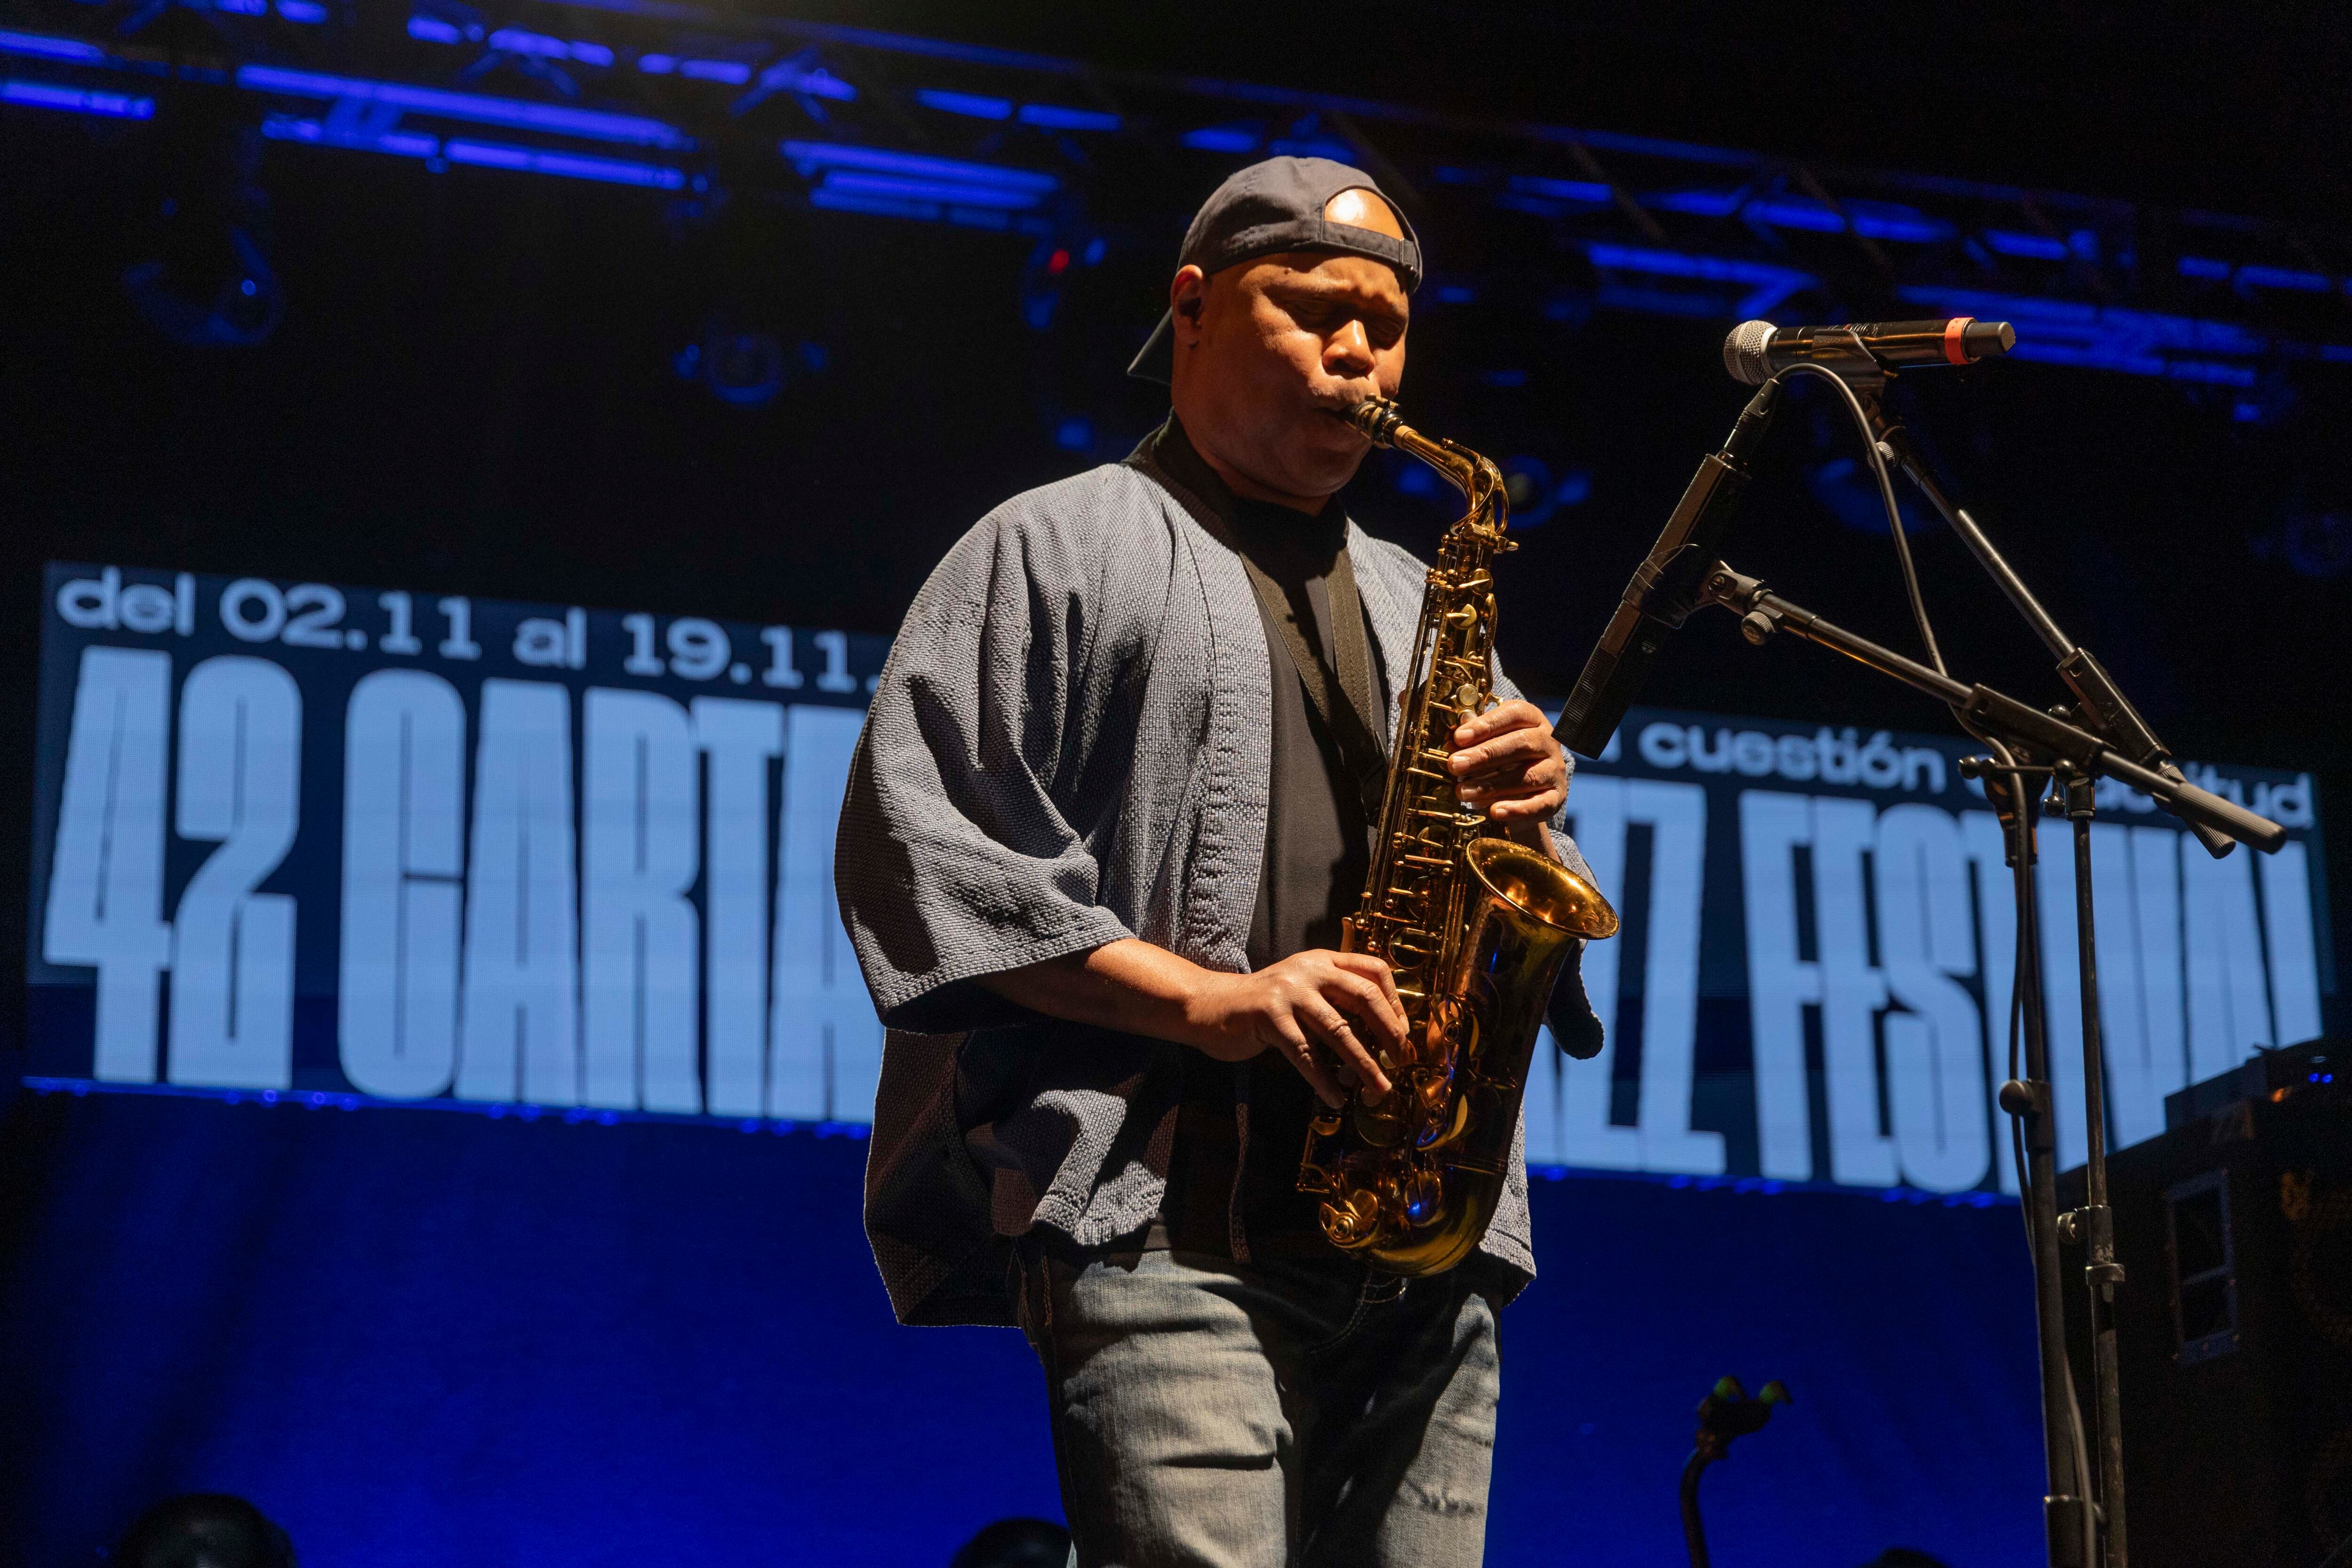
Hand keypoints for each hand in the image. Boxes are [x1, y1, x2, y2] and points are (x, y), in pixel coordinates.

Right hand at [1184, 950, 1404, 1107]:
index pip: (1373, 969)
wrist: (1209, 1005)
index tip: (1403, 1032)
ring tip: (1379, 1087)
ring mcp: (1288, 993)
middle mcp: (1309, 970)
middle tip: (1400, 1059)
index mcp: (1322, 961)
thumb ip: (1333, 1000)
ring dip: (1364, 1063)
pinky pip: (1305, 1054)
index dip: (1395, 1001)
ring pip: (1338, 1030)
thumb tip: (1381, 1037)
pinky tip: (1335, 1097)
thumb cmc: (1262, 1006)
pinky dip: (1323, 1079)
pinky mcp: (1269, 1018)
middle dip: (1389, 1032)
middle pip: (1363, 996)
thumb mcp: (1302, 990)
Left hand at [1449, 699, 1567, 829]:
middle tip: (1455, 765)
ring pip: (1528, 776)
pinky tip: (1495, 812)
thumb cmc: (1498, 758)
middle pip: (1521, 743)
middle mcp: (1548, 741)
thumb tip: (1453, 740)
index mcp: (1532, 719)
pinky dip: (1517, 810)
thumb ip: (1472, 739)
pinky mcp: (1556, 797)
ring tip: (1463, 792)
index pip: (1514, 714)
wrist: (1522, 791)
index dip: (1486, 724)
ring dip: (1492, 785)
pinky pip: (1540, 804)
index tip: (1459, 737)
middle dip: (1484, 755)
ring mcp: (1555, 769)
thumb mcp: (1486, 743)